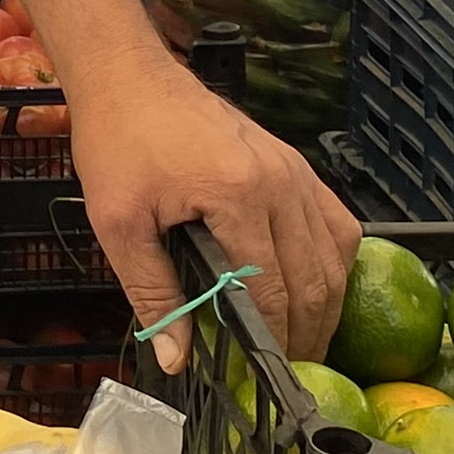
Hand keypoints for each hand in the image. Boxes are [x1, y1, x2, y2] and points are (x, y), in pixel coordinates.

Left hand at [65, 52, 360, 367]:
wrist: (129, 76)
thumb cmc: (118, 143)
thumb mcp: (120, 224)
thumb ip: (153, 293)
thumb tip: (176, 360)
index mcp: (239, 196)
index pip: (274, 289)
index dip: (275, 340)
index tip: (268, 377)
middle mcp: (280, 181)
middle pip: (316, 277)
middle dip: (309, 333)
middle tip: (291, 372)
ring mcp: (293, 167)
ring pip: (335, 251)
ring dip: (327, 302)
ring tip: (305, 340)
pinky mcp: (293, 160)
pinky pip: (334, 218)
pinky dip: (333, 259)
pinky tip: (316, 284)